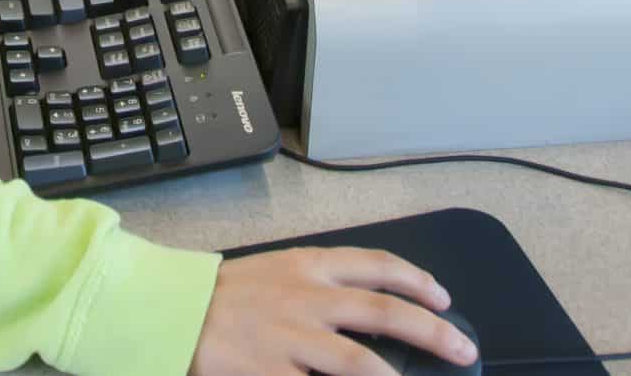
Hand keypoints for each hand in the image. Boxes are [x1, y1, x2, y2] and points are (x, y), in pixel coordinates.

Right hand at [191, 248, 472, 374]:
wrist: (169, 310)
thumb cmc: (220, 295)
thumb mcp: (274, 273)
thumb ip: (319, 286)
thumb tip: (366, 307)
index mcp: (308, 266)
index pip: (378, 266)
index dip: (418, 282)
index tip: (442, 298)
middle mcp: (307, 298)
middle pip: (385, 312)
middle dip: (432, 331)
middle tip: (461, 348)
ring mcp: (291, 339)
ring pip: (360, 361)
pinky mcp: (271, 372)